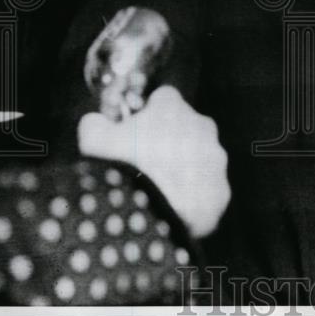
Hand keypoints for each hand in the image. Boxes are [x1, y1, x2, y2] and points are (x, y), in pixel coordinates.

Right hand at [78, 85, 230, 238]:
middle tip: (144, 163)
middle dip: (168, 141)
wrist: (149, 217)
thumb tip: (95, 123)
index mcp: (174, 108)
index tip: (133, 130)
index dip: (147, 113)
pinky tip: (173, 211)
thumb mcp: (93, 139)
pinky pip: (206, 191)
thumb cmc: (121, 167)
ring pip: (200, 159)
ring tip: (158, 191)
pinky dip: (192, 199)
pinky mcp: (221, 192)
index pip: (163, 98)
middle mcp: (202, 127)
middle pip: (185, 128)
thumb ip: (94, 123)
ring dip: (184, 170)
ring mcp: (216, 161)